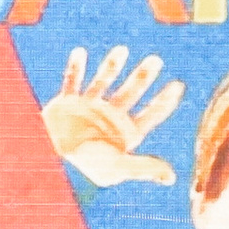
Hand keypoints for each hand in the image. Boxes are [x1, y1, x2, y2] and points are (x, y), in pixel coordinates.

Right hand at [40, 44, 186, 186]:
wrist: (50, 159)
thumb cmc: (87, 165)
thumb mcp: (118, 166)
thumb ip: (143, 167)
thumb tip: (171, 178)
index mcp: (124, 132)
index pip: (150, 114)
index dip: (164, 101)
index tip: (178, 85)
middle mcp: (108, 118)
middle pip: (131, 93)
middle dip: (143, 76)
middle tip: (156, 60)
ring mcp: (87, 108)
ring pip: (103, 82)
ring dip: (111, 66)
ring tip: (122, 50)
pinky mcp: (67, 103)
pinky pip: (72, 81)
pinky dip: (75, 68)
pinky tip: (80, 52)